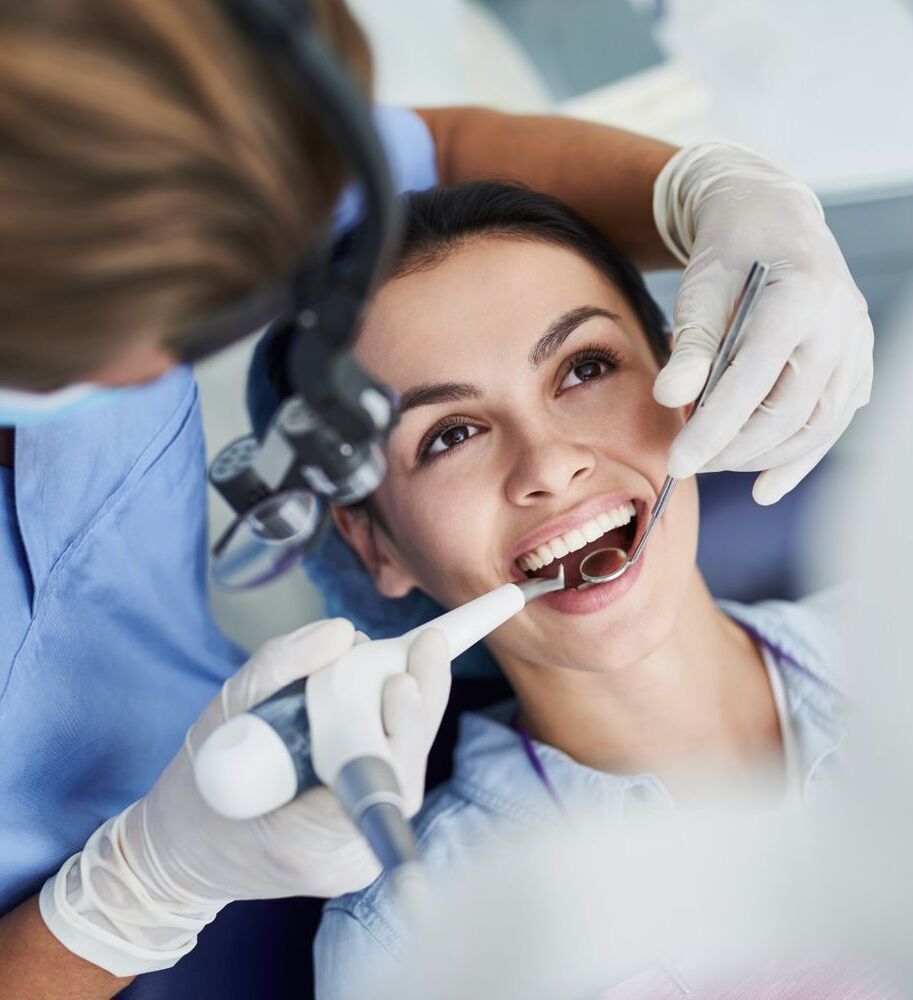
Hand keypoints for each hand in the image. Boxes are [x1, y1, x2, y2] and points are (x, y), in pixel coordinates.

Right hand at [40, 619, 450, 974]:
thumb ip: (278, 670)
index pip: (375, 783)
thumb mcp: (223, 718)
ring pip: (403, 771)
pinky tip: (397, 688)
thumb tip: (342, 632)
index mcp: (305, 840)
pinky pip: (391, 775)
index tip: (403, 678)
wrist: (185, 852)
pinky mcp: (363, 837)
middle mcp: (344, 857)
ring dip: (412, 712)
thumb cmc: (198, 788)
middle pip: (403, 773)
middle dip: (420, 704)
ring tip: (417, 655)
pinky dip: (394, 728)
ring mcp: (358, 854)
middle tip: (428, 644)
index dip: (399, 727)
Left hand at [652, 142, 872, 504]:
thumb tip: (671, 400)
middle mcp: (839, 325)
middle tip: (690, 462)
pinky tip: (766, 486)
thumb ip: (691, 346)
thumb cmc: (732, 252)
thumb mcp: (700, 289)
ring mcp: (855, 345)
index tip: (677, 463)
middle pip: (788, 413)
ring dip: (763, 458)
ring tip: (716, 464)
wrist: (774, 220)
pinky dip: (799, 459)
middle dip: (734, 450)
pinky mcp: (857, 363)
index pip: (752, 383)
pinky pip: (832, 423)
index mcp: (799, 298)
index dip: (712, 430)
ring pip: (815, 426)